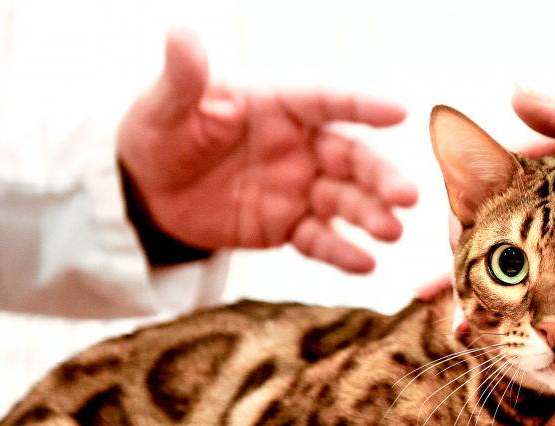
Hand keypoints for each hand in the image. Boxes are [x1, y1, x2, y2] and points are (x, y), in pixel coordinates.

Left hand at [117, 30, 416, 272]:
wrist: (147, 191)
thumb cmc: (160, 131)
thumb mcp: (165, 105)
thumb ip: (183, 76)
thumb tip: (179, 32)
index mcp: (280, 105)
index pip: (327, 100)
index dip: (363, 105)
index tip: (401, 112)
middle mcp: (301, 145)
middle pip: (352, 157)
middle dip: (382, 176)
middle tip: (408, 196)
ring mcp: (299, 187)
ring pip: (345, 200)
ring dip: (371, 214)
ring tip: (392, 231)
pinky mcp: (289, 226)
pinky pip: (319, 240)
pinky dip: (342, 252)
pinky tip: (365, 264)